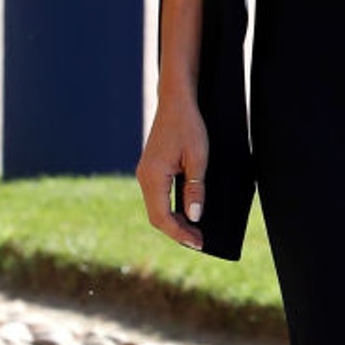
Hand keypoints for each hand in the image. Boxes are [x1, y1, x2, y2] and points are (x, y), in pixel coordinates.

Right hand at [136, 93, 208, 250]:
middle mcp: (144, 178)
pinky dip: (171, 208)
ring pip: (157, 207)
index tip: (199, 243)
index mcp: (152, 177)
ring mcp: (146, 174)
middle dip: (177, 231)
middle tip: (199, 241)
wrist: (176, 102)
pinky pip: (159, 196)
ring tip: (195, 231)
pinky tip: (186, 212)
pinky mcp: (151, 170)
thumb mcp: (198, 157)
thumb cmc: (189, 126)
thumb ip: (195, 187)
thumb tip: (195, 216)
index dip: (180, 233)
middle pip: (157, 216)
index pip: (162, 217)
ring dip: (174, 221)